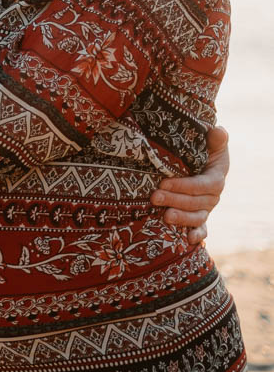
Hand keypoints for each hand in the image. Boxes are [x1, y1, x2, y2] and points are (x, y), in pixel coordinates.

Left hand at [153, 125, 228, 245]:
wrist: (195, 162)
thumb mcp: (207, 143)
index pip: (204, 184)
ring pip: (197, 217)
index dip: (185, 185)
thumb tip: (218, 131)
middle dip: (175, 200)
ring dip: (182, 218)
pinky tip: (188, 240)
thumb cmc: (199, 150)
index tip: (164, 182)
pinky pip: (202, 229)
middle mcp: (212, 196)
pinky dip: (197, 235)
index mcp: (216, 177)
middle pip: (196, 202)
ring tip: (164, 217)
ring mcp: (205, 208)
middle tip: (154, 197)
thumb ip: (214, 139)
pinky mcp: (198, 217)